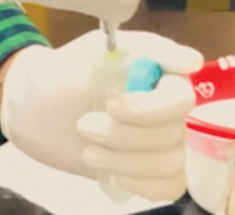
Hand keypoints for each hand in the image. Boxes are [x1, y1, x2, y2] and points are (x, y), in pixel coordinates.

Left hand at [0, 29, 201, 202]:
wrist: (41, 108)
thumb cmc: (69, 73)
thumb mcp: (98, 49)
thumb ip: (147, 48)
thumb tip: (193, 60)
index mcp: (161, 73)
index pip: (181, 97)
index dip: (150, 108)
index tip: (114, 106)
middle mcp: (170, 107)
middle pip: (171, 133)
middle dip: (122, 135)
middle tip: (84, 125)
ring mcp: (166, 140)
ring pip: (168, 162)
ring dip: (124, 160)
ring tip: (88, 151)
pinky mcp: (155, 170)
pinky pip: (169, 186)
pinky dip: (141, 184)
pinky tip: (114, 175)